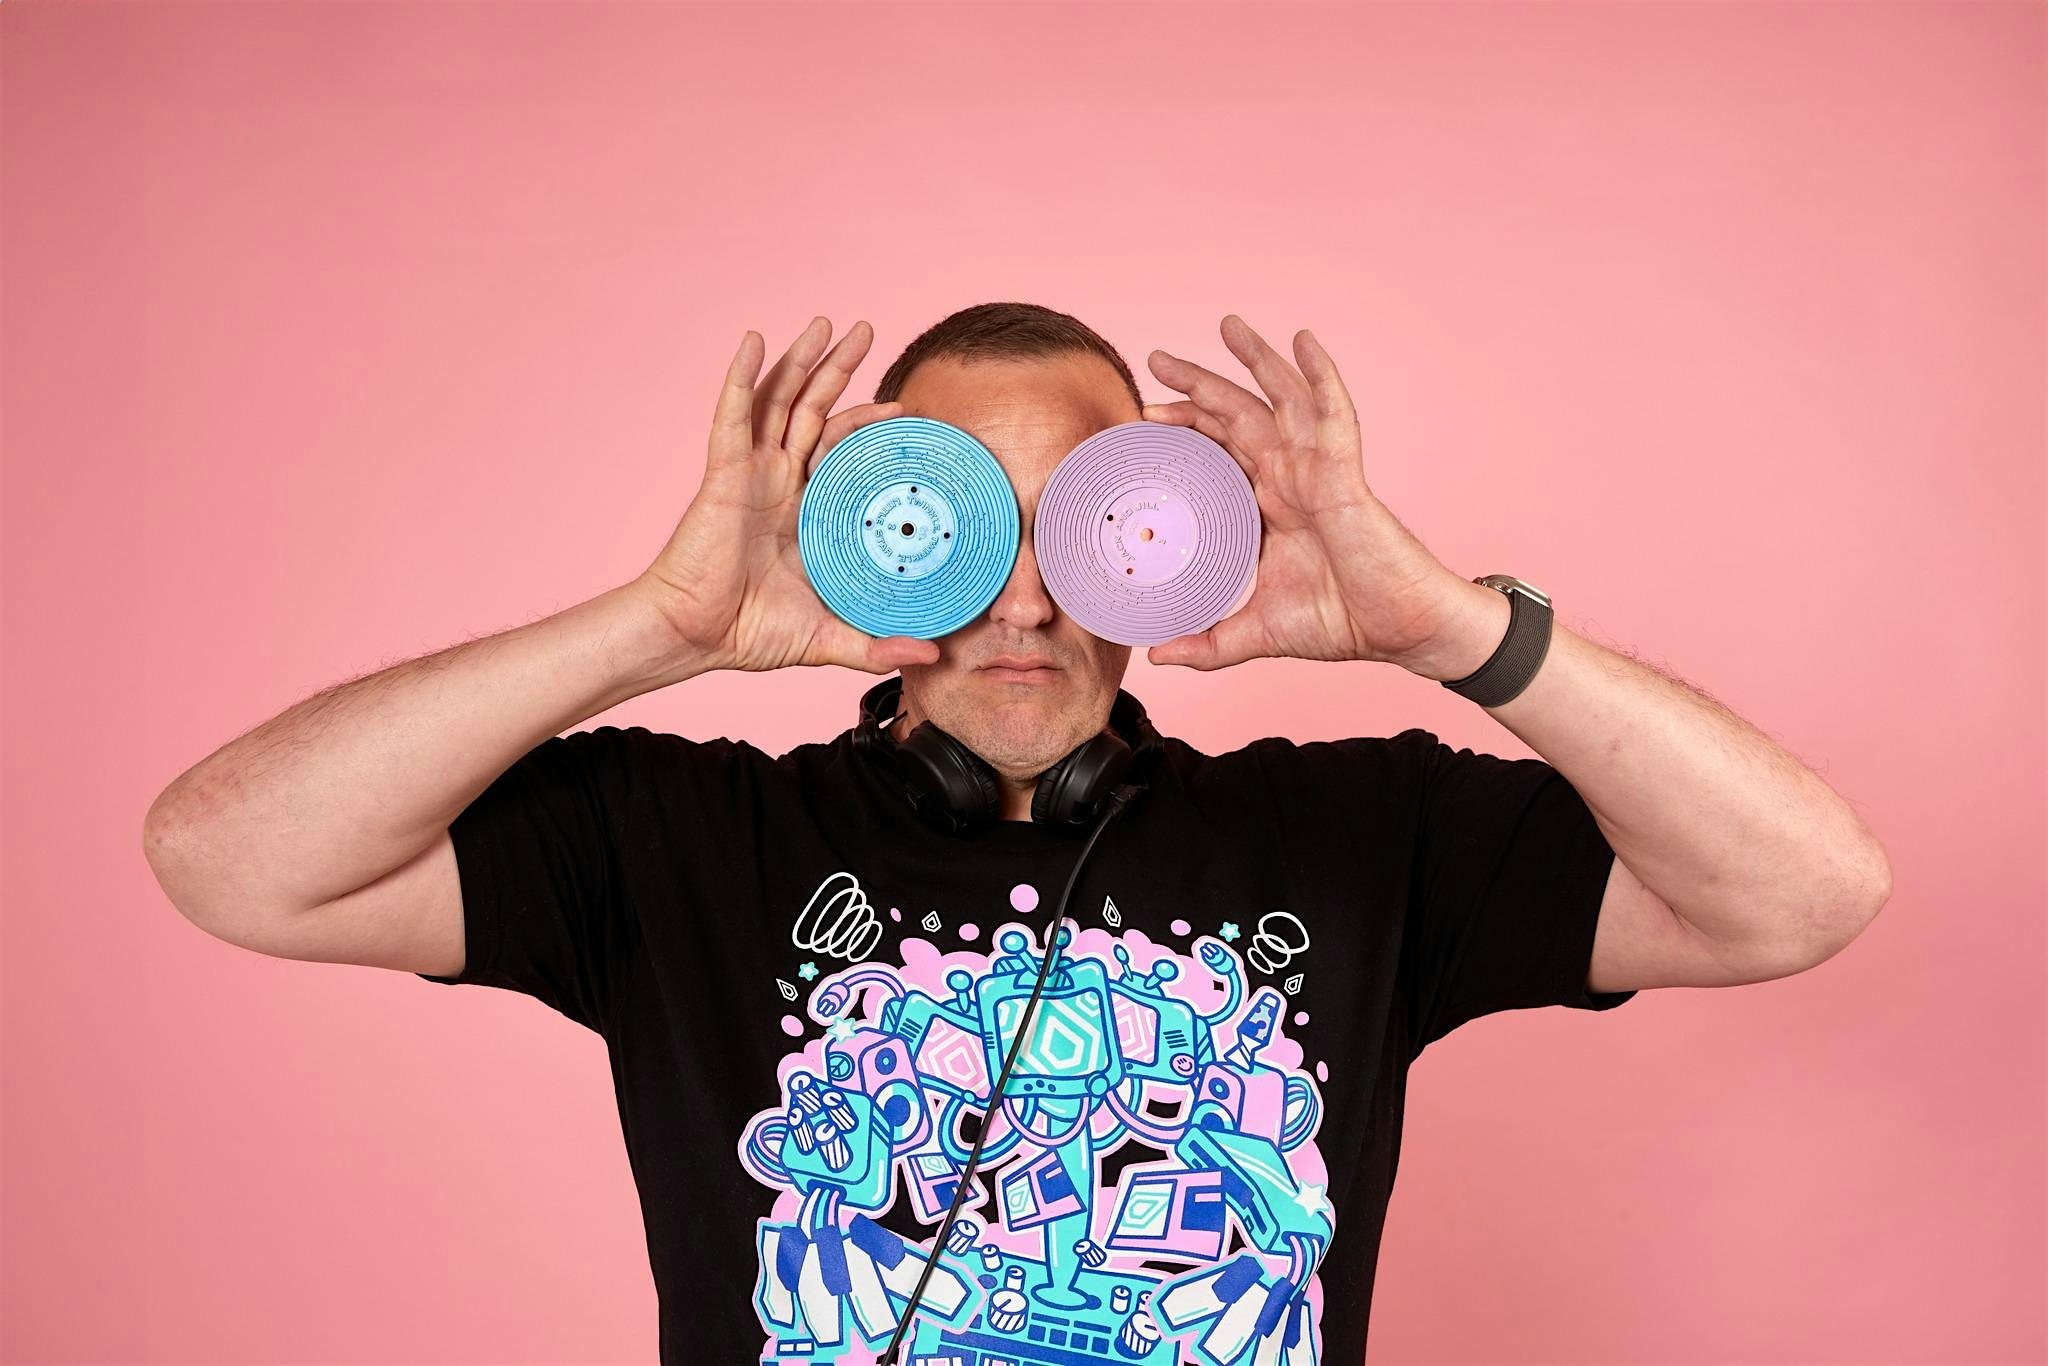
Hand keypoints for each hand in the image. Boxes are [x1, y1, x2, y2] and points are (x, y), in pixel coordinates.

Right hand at [634, 318, 942, 674]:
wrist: (694, 636)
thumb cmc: (749, 632)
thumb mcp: (828, 637)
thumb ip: (877, 645)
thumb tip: (931, 656)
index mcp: (805, 509)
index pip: (842, 451)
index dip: (870, 427)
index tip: (908, 412)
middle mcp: (779, 482)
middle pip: (814, 409)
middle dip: (838, 368)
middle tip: (867, 330)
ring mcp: (751, 473)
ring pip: (779, 401)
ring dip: (801, 360)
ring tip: (824, 322)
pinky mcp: (723, 473)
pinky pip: (733, 416)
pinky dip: (742, 376)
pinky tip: (754, 341)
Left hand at [1140, 315, 1476, 672]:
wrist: (1400, 629)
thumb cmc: (1342, 620)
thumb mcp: (1256, 633)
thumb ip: (1207, 644)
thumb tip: (1155, 655)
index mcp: (1268, 503)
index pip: (1217, 452)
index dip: (1182, 431)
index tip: (1139, 420)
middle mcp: (1290, 477)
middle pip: (1237, 415)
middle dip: (1198, 384)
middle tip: (1156, 359)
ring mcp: (1318, 470)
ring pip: (1282, 400)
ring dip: (1256, 360)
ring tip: (1226, 325)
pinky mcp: (1346, 474)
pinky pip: (1333, 414)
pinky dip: (1320, 376)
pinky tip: (1305, 341)